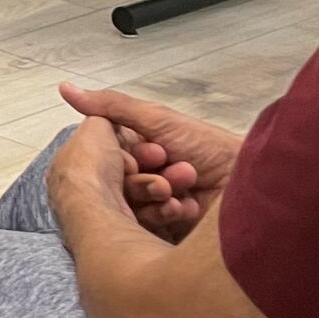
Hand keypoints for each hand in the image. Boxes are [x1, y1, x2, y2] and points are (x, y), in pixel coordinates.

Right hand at [61, 83, 243, 239]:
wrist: (251, 186)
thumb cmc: (213, 149)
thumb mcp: (159, 120)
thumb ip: (112, 107)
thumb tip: (67, 89)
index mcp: (143, 148)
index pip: (112, 154)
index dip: (125, 157)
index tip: (148, 156)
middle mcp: (149, 174)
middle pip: (120, 181)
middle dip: (144, 180)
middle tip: (167, 177)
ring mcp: (159, 201)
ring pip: (133, 204)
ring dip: (158, 196)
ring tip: (182, 193)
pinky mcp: (168, 228)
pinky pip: (148, 226)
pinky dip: (167, 215)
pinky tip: (187, 208)